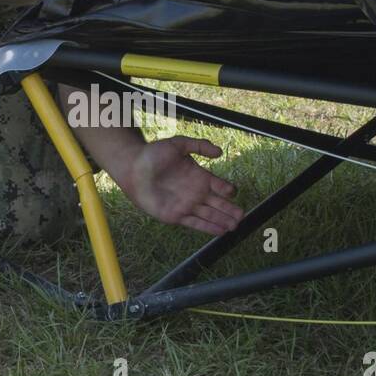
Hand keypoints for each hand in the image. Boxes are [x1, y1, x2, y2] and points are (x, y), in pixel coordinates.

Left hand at [118, 136, 242, 234]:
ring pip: (209, 215)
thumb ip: (199, 145)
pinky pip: (195, 224)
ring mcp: (186, 205)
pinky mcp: (175, 215)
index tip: (232, 192)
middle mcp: (195, 192)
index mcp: (199, 176)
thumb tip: (219, 152)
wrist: (133, 168)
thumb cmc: (154, 154)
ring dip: (222, 221)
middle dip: (230, 210)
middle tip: (242, 215)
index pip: (219, 185)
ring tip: (235, 226)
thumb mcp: (179, 144)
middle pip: (218, 204)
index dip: (227, 189)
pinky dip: (208, 228)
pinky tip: (220, 231)